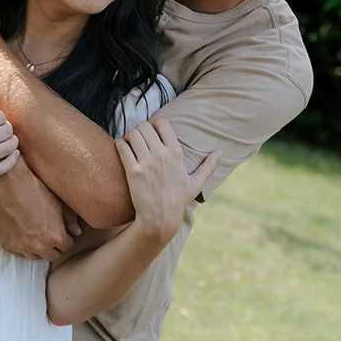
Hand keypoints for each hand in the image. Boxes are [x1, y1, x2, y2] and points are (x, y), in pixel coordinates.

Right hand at [0, 161, 72, 259]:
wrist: (7, 182)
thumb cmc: (35, 187)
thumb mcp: (58, 201)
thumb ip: (70, 220)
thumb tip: (77, 232)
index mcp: (56, 237)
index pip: (66, 246)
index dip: (65, 238)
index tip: (61, 232)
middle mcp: (39, 246)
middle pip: (52, 255)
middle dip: (53, 246)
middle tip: (49, 234)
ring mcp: (22, 247)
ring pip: (34, 256)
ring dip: (37, 248)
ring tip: (34, 234)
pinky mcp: (7, 245)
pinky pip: (18, 253)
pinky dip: (21, 246)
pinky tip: (22, 233)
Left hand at [116, 118, 218, 242]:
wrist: (160, 218)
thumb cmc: (177, 201)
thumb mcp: (195, 183)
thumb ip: (208, 166)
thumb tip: (220, 152)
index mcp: (176, 153)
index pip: (162, 123)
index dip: (155, 123)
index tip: (152, 131)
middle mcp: (161, 154)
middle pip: (144, 125)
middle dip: (140, 129)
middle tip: (139, 138)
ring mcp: (146, 162)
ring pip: (132, 133)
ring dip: (130, 136)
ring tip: (131, 144)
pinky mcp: (133, 171)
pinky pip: (122, 146)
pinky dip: (120, 144)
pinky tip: (123, 150)